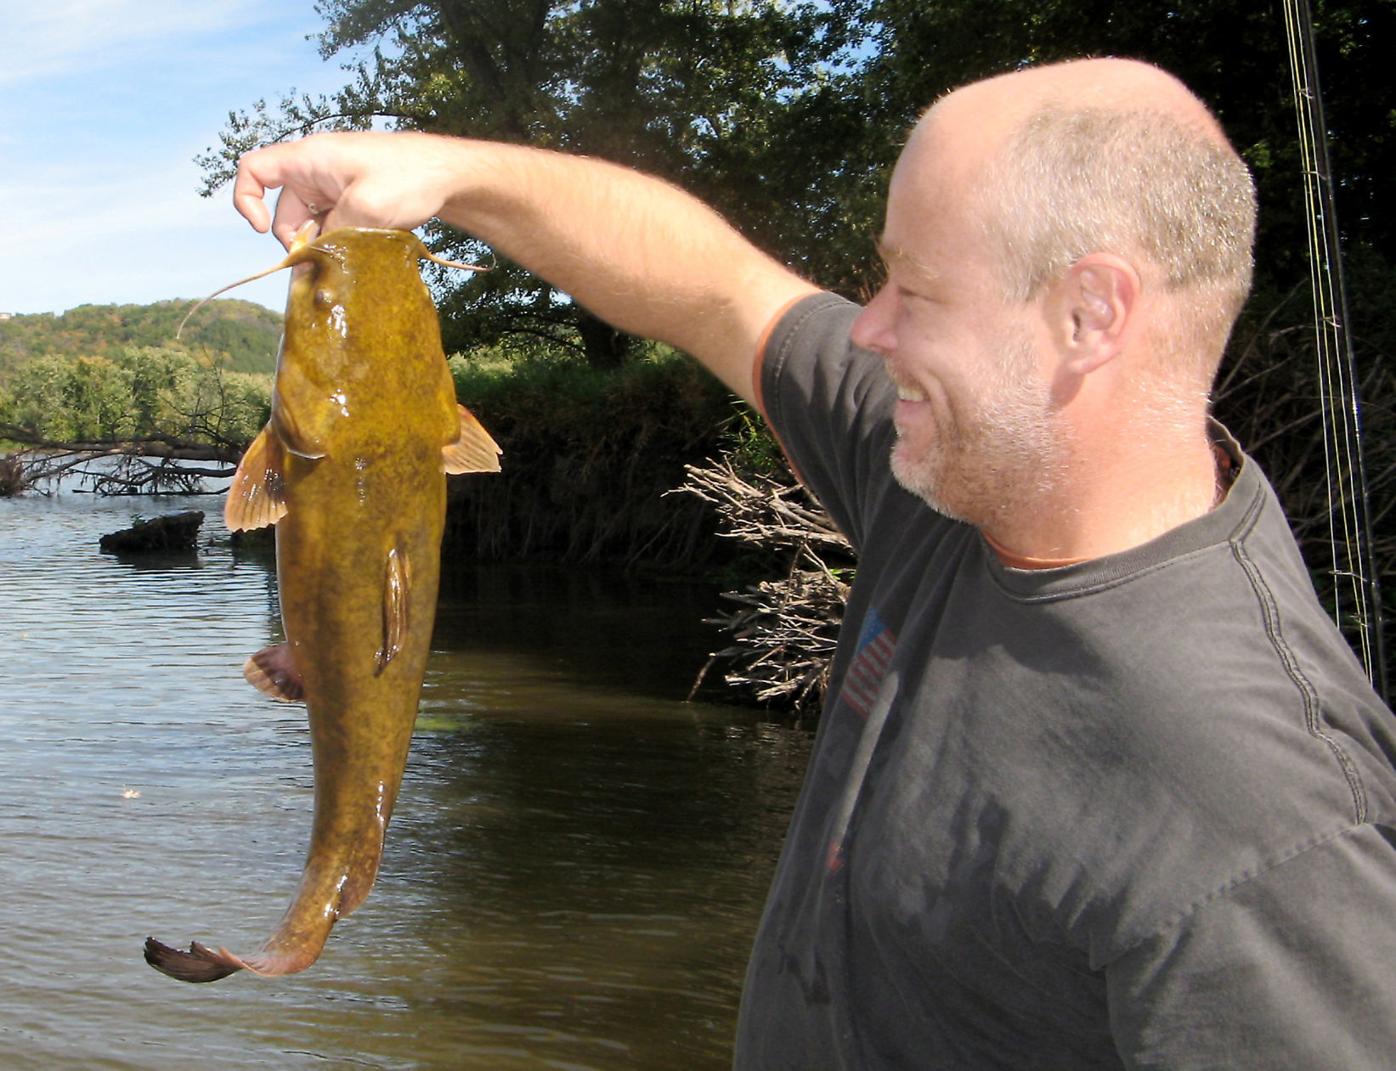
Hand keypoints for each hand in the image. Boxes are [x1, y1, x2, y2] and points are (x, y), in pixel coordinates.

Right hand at [232, 131, 457, 247]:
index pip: (254, 170)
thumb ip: (332, 233)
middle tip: (325, 262)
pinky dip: (340, 239)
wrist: (449, 174)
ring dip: (324, 242)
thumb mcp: (366, 209)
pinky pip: (333, 222)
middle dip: (299, 239)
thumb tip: (316, 257)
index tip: (264, 230)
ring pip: (312, 221)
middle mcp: (316, 169)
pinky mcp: (352, 198)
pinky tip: (362, 249)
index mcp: (309, 158)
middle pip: (285, 209)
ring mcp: (335, 184)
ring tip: (352, 255)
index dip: (247, 200)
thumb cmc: (410, 178)